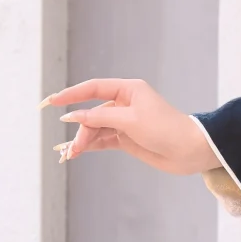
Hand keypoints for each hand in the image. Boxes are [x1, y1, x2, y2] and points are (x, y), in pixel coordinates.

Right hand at [42, 77, 215, 175]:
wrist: (189, 151)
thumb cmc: (165, 128)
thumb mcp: (130, 120)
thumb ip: (100, 116)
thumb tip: (72, 115)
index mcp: (128, 89)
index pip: (93, 88)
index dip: (71, 94)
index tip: (51, 101)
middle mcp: (124, 103)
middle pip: (92, 112)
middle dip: (81, 128)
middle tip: (75, 147)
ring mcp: (124, 122)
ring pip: (95, 128)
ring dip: (84, 139)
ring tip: (74, 153)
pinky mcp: (126, 138)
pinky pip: (102, 139)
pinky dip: (90, 145)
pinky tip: (78, 152)